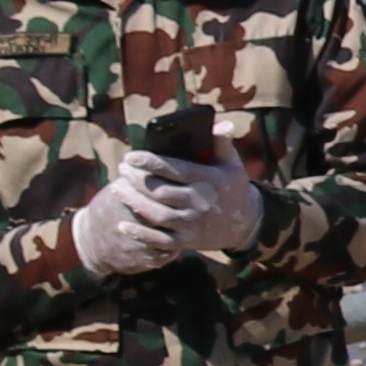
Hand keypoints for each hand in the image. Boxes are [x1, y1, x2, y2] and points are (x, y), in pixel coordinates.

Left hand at [76, 148, 259, 273]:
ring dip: (134, 202)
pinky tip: (123, 225)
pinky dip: (141, 235)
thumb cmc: (232, 187)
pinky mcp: (188, 241)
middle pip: (161, 192)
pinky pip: (161, 241)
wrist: (246, 223)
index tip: (131, 156)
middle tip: (122, 169)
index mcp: (209, 181)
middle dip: (137, 180)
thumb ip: (223, 143)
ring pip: (157, 215)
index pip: (175, 169)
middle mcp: (201, 202)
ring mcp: (194, 224)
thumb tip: (222, 124)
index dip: (150, 162)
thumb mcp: (232, 164)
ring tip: (118, 189)